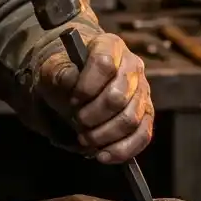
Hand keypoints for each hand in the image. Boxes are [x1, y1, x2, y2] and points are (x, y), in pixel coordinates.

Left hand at [39, 33, 153, 163]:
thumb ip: (59, 72)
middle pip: (118, 96)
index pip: (105, 63)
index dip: (87, 86)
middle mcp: (132, 65)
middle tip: (78, 122)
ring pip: (130, 118)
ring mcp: (143, 90)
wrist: (78, 84)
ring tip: (85, 138)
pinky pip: (143, 135)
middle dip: (94, 115)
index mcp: (110, 45)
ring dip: (104, 135)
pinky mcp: (146, 113)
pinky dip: (123, 150)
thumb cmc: (68, 74)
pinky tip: (103, 155)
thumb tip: (70, 79)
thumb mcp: (54, 69)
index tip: (73, 100)